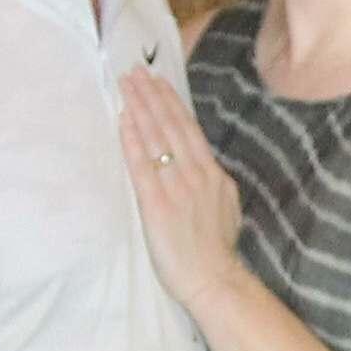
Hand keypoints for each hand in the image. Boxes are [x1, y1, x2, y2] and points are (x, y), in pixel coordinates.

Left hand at [118, 64, 245, 308]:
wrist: (214, 279)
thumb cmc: (217, 250)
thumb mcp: (227, 208)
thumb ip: (214, 183)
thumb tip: (204, 167)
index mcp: (213, 174)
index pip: (189, 130)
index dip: (171, 103)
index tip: (157, 81)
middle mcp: (196, 174)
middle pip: (171, 126)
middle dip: (151, 96)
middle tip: (134, 72)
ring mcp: (176, 187)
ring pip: (156, 139)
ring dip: (140, 109)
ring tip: (127, 87)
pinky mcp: (157, 204)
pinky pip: (142, 166)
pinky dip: (132, 141)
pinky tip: (123, 121)